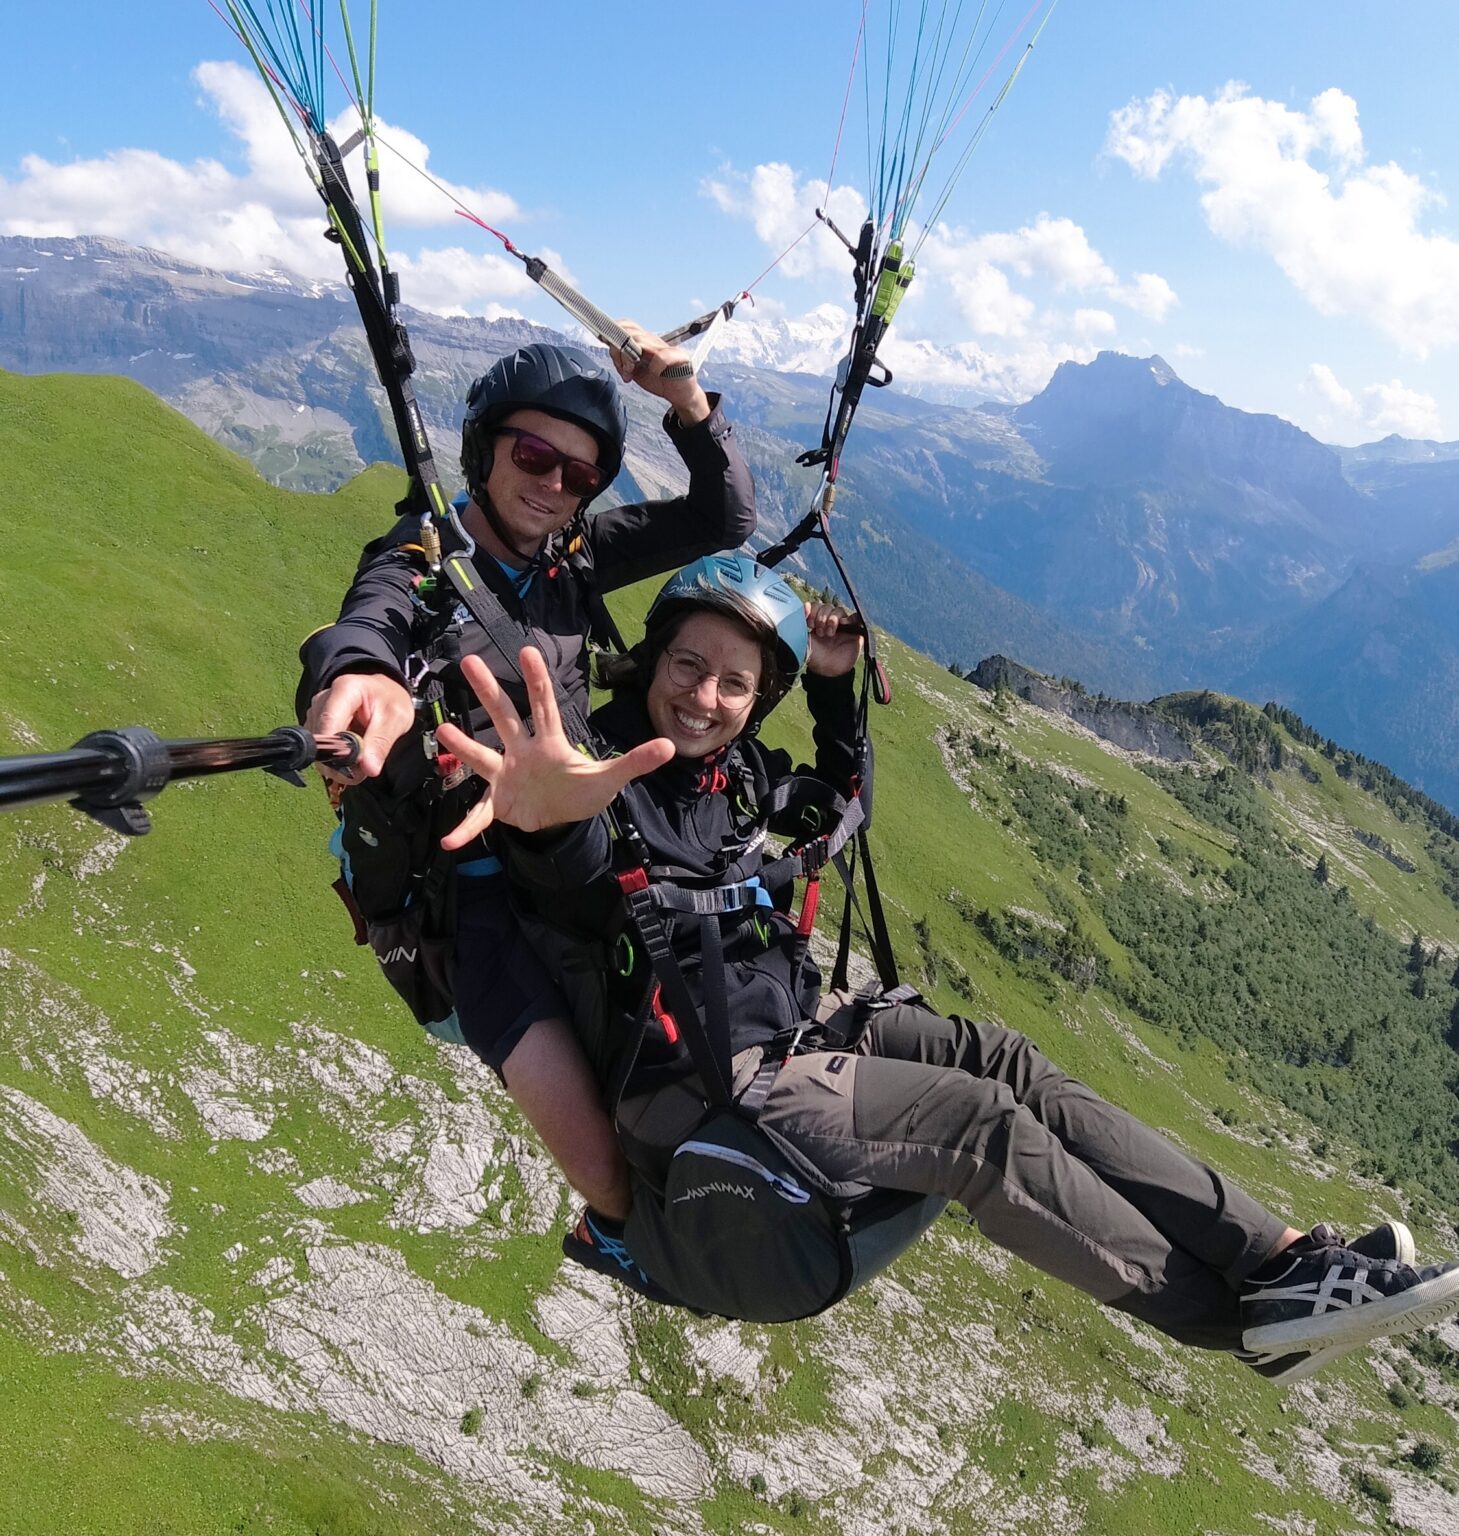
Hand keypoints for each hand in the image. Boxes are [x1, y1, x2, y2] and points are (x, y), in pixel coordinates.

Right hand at [305, 673, 414, 780]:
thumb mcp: (395, 719)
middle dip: (339, 760)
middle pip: (320, 738)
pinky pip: (320, 750)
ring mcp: (317, 713)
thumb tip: (368, 768)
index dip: (335, 748)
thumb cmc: (392, 701)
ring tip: (361, 763)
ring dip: (337, 763)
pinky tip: (353, 758)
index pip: (329, 721)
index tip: (350, 766)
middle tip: (362, 770)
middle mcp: (324, 699)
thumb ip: (380, 743)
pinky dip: (335, 760)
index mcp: (345, 689)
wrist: (387, 694)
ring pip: (319, 748)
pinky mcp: (316, 725)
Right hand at [436, 650, 673, 846]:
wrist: (560, 819)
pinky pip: (479, 814)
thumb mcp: (609, 778)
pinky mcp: (499, 803)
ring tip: (442, 731)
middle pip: (505, 717)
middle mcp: (523, 751)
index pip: (545, 706)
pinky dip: (465, 829)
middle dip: (490, 691)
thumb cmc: (581, 791)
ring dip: (464, 748)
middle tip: (470, 661)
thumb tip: (669, 747)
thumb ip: (635, 762)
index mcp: (550, 743)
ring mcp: (507, 775)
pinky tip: (449, 842)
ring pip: (483, 757)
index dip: (538, 681)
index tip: (527, 651)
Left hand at [609, 319, 709, 424]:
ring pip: (641, 341)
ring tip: (631, 373)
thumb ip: (624, 361)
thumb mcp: (636, 372)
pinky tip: (654, 373)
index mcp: (644, 344)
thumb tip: (611, 350)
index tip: (604, 340)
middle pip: (630, 332)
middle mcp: (654, 343)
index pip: (628, 326)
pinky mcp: (679, 358)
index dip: (614, 330)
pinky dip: (655, 365)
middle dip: (618, 349)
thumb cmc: (660, 381)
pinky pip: (662, 356)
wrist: (682, 393)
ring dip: (630, 359)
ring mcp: (666, 349)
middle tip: (621, 366)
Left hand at [804, 602, 862, 678]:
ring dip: (832, 619)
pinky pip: (856, 618)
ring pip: (839, 610)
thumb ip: (800, 624)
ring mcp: (843, 626)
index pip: (816, 606)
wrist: (827, 672)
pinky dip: (850, 618)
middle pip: (827, 606)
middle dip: (821, 616)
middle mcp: (830, 621)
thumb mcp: (803, 640)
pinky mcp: (855, 631)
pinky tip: (843, 624)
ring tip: (829, 633)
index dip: (812, 610)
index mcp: (817, 622)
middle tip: (819, 631)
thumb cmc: (815, 658)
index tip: (808, 623)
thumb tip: (803, 606)